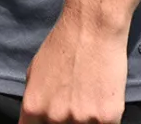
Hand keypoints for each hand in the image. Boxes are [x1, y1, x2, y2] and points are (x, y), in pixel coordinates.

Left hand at [20, 9, 128, 123]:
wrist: (92, 27)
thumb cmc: (63, 45)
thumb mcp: (34, 73)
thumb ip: (34, 102)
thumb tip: (35, 120)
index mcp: (33, 108)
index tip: (51, 121)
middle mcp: (54, 117)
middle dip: (66, 121)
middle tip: (73, 102)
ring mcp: (81, 120)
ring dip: (87, 119)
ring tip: (89, 97)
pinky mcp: (107, 118)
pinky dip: (105, 118)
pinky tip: (102, 99)